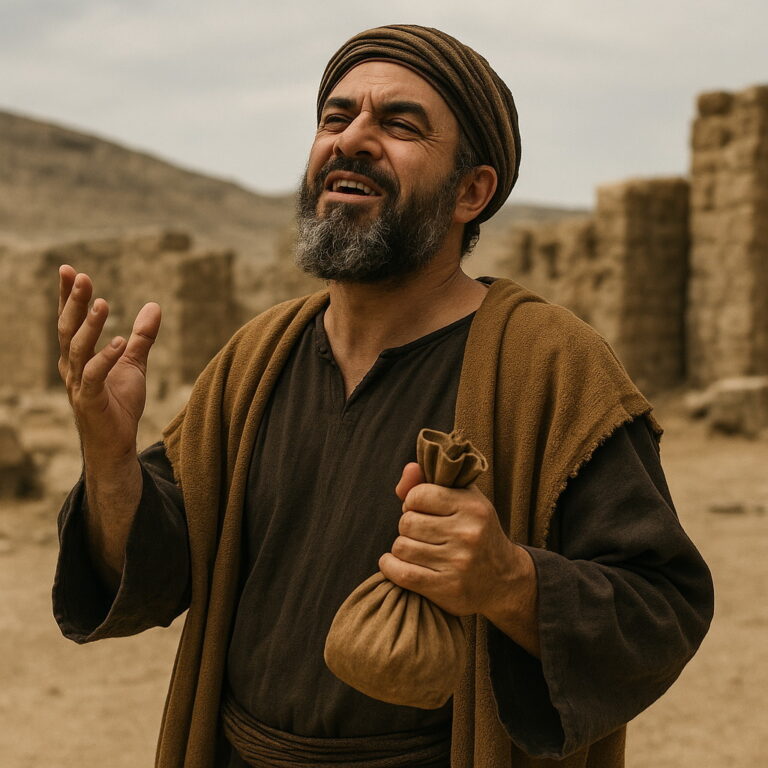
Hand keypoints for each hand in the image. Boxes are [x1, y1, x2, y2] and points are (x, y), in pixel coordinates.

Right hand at [57, 265, 160, 463]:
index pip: (69, 320)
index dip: (68, 296)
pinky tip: (120, 342)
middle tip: (82, 277)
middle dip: (73, 303)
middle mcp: (72, 367)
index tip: (69, 270)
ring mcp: (78, 384)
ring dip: (89, 326)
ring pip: (78, 350)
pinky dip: (106, 358)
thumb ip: (143, 336)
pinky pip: (94, 376)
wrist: (116, 443)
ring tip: (102, 304)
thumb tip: (155, 305)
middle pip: (68, 329)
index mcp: (78, 356)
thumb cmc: (119, 403)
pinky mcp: (90, 401)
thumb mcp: (135, 363)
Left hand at [379, 463, 540, 655]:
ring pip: (401, 547)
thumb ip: (431, 481)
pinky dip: (390, 566)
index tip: (420, 509)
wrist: (505, 580)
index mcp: (472, 507)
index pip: (418, 495)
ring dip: (402, 548)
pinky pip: (402, 573)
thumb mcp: (463, 499)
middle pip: (407, 522)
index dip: (412, 501)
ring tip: (416, 549)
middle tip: (420, 532)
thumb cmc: (476, 531)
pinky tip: (395, 563)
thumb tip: (409, 468)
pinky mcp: (447, 588)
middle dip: (407, 526)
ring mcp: (458, 563)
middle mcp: (468, 534)